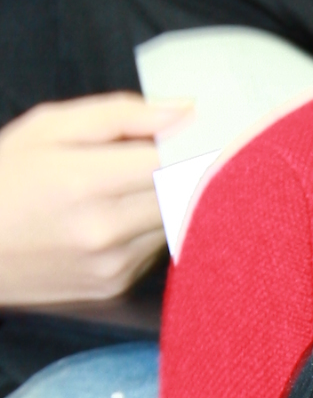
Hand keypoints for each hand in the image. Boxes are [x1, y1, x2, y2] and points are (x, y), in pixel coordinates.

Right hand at [0, 96, 185, 307]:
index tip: (208, 133)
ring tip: (124, 186)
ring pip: (176, 223)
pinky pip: (156, 250)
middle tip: (167, 153)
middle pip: (185, 195)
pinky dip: (148, 229)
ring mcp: (112, 265)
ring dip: (167, 201)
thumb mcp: (47, 128)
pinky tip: (115, 217)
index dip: (197, 145)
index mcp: (84, 182)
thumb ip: (120, 115)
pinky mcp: (116, 287)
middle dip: (186, 170)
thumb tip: (183, 110)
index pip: (174, 163)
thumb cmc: (4, 179)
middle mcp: (104, 230)